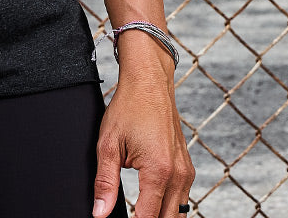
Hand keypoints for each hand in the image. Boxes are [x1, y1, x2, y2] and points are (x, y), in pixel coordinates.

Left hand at [92, 57, 193, 217]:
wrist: (149, 82)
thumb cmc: (129, 107)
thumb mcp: (108, 144)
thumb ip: (105, 183)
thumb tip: (100, 213)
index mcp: (158, 171)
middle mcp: (178, 175)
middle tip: (130, 217)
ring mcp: (186, 172)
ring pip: (178, 214)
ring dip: (160, 217)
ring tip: (139, 213)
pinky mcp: (187, 168)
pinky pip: (182, 199)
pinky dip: (169, 207)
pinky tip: (152, 205)